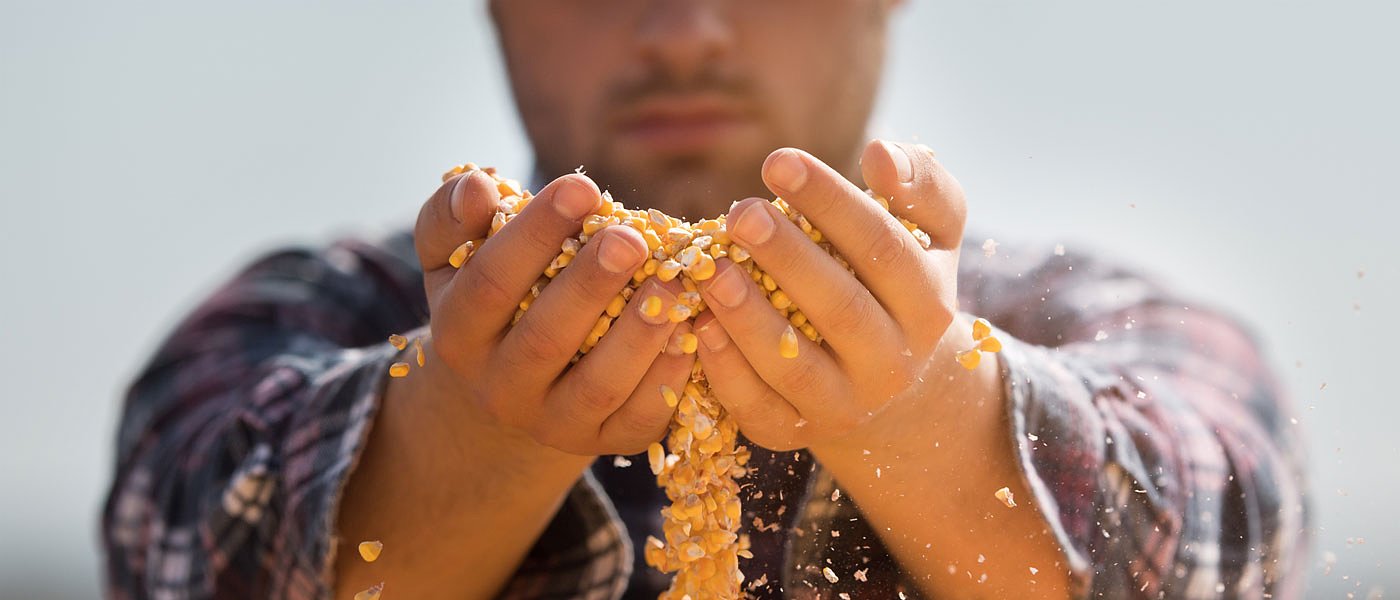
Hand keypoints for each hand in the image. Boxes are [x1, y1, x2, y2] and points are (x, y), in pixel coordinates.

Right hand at [412, 169, 694, 454]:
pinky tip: (693, 330)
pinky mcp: (604, 441)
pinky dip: (669, 376)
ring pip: (597, 385)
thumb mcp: (455, 256)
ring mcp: (552, 422)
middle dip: (591, 284)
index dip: (535, 234)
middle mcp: (499, 387)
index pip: (490, 283)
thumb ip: (454, 216)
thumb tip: (476, 184)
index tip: (582, 186)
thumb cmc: (492, 295)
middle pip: (545, 338)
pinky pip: (639, 417)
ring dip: (638, 334)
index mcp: (458, 333)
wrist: (511, 384)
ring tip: (672, 283)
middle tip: (631, 238)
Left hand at [692, 140, 966, 449]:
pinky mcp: (793, 434)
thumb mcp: (930, 233)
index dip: (830, 202)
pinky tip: (696, 325)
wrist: (892, 384)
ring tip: (709, 268)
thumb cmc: (898, 281)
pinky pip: (756, 407)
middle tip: (740, 212)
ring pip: (793, 366)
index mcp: (928, 305)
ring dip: (747, 316)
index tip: (778, 161)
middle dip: (786, 257)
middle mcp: (892, 363)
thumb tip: (879, 153)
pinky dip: (724, 369)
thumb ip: (919, 184)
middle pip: (839, 309)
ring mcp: (843, 407)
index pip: (882, 247)